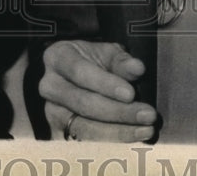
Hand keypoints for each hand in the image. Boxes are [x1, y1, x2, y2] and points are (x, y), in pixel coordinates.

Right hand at [39, 40, 156, 141]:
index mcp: (57, 57)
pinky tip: (133, 139)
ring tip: (145, 130)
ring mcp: (51, 112)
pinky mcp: (59, 133)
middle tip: (147, 115)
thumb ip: (121, 61)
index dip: (105, 84)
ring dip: (118, 132)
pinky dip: (112, 143)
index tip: (131, 93)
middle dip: (118, 112)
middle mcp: (49, 86)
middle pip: (83, 103)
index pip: (80, 72)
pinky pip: (86, 143)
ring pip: (84, 128)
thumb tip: (137, 69)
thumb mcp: (107, 53)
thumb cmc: (93, 61)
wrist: (77, 74)